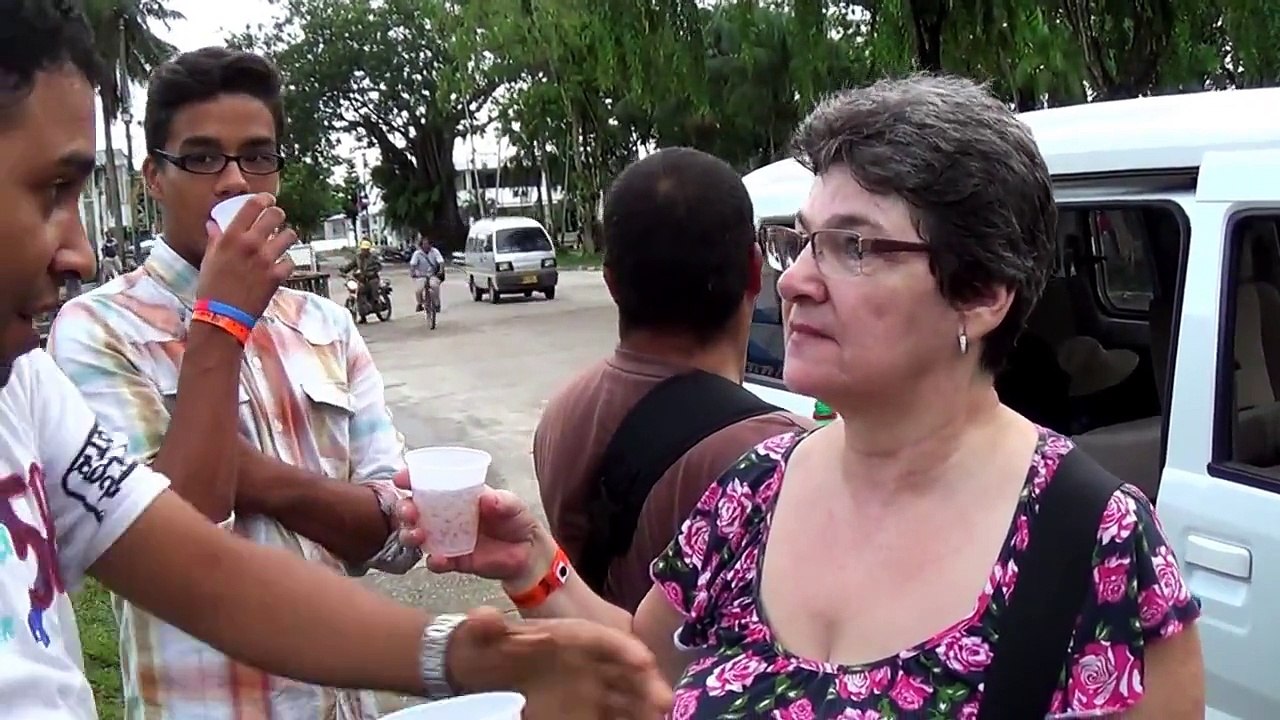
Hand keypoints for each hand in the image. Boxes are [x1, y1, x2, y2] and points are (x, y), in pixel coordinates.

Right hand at [196, 193, 297, 317]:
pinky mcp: (277, 276)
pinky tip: (281, 267)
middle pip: (276, 216)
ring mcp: (266, 260)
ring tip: (282, 243)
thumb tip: (213, 225)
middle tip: (277, 220)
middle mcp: (251, 244)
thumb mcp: (209, 259)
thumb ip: (215, 239)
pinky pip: (291, 262)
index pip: (252, 206)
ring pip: (289, 236)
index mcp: (231, 237)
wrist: (222, 315)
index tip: (268, 200)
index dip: (264, 199)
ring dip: (287, 238)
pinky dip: (287, 264)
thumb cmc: (211, 287)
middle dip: (278, 215)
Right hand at [394, 484, 550, 589]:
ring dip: (411, 534)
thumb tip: (487, 499)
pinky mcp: (454, 560)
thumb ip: (501, 502)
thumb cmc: (516, 520)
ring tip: (418, 535)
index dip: (411, 479)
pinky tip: (438, 559)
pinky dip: (435, 561)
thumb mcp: (513, 505)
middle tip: (409, 511)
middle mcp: (446, 516)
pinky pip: (437, 562)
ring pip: (417, 536)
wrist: (528, 552)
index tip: (400, 478)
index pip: (428, 484)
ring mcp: (447, 539)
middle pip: (414, 510)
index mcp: (456, 495)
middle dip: (404, 509)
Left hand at [447, 607, 672, 718]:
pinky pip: (613, 717)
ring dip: (643, 706)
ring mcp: (589, 689)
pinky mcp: (586, 711)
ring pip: (626, 697)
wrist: (480, 673)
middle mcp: (586, 662)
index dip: (623, 648)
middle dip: (646, 682)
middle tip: (662, 700)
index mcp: (570, 637)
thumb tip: (480, 618)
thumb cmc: (488, 650)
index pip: (602, 639)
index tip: (642, 660)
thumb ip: (484, 628)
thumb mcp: (481, 636)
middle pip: (624, 670)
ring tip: (658, 718)